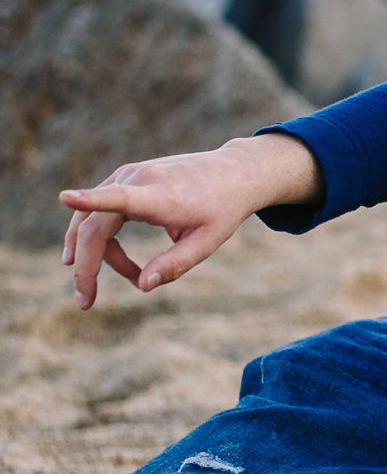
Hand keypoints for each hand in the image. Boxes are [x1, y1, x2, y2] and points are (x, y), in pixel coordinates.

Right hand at [60, 133, 322, 309]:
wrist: (234, 172)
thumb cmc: (223, 210)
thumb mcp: (208, 242)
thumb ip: (176, 264)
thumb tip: (142, 286)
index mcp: (164, 196)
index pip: (122, 198)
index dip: (92, 200)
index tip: (65, 196)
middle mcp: (140, 179)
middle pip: (95, 225)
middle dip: (87, 265)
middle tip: (85, 301)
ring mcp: (129, 174)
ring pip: (92, 220)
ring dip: (92, 254)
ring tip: (97, 287)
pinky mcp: (125, 176)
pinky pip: (101, 211)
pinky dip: (100, 238)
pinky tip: (102, 260)